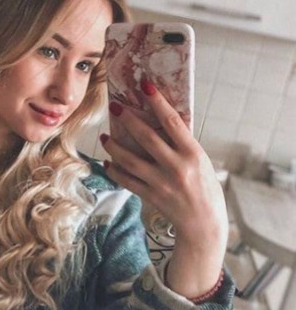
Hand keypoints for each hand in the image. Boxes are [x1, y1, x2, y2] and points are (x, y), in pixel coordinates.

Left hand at [102, 84, 228, 297]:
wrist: (204, 223)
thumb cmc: (204, 187)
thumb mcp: (201, 161)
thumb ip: (182, 144)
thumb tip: (161, 121)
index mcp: (193, 153)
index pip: (172, 121)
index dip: (157, 102)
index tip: (145, 85)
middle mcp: (177, 167)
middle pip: (147, 138)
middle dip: (129, 120)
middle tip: (115, 107)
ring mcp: (162, 183)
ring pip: (131, 161)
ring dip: (115, 147)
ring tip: (104, 137)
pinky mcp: (151, 197)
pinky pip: (128, 181)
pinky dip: (116, 172)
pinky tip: (108, 163)